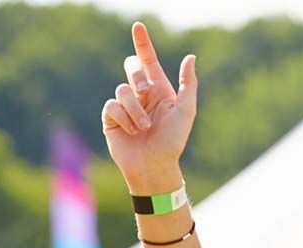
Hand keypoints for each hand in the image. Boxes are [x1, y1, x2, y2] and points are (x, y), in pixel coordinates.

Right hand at [101, 22, 196, 191]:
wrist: (154, 167)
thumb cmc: (173, 142)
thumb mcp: (185, 112)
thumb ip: (188, 84)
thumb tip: (191, 57)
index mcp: (159, 92)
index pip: (148, 62)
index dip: (143, 43)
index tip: (138, 26)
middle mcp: (141, 96)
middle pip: (131, 68)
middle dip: (138, 78)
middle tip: (145, 92)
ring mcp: (125, 106)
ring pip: (122, 90)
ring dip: (135, 110)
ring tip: (144, 128)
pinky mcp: (111, 118)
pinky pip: (112, 106)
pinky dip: (124, 118)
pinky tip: (132, 132)